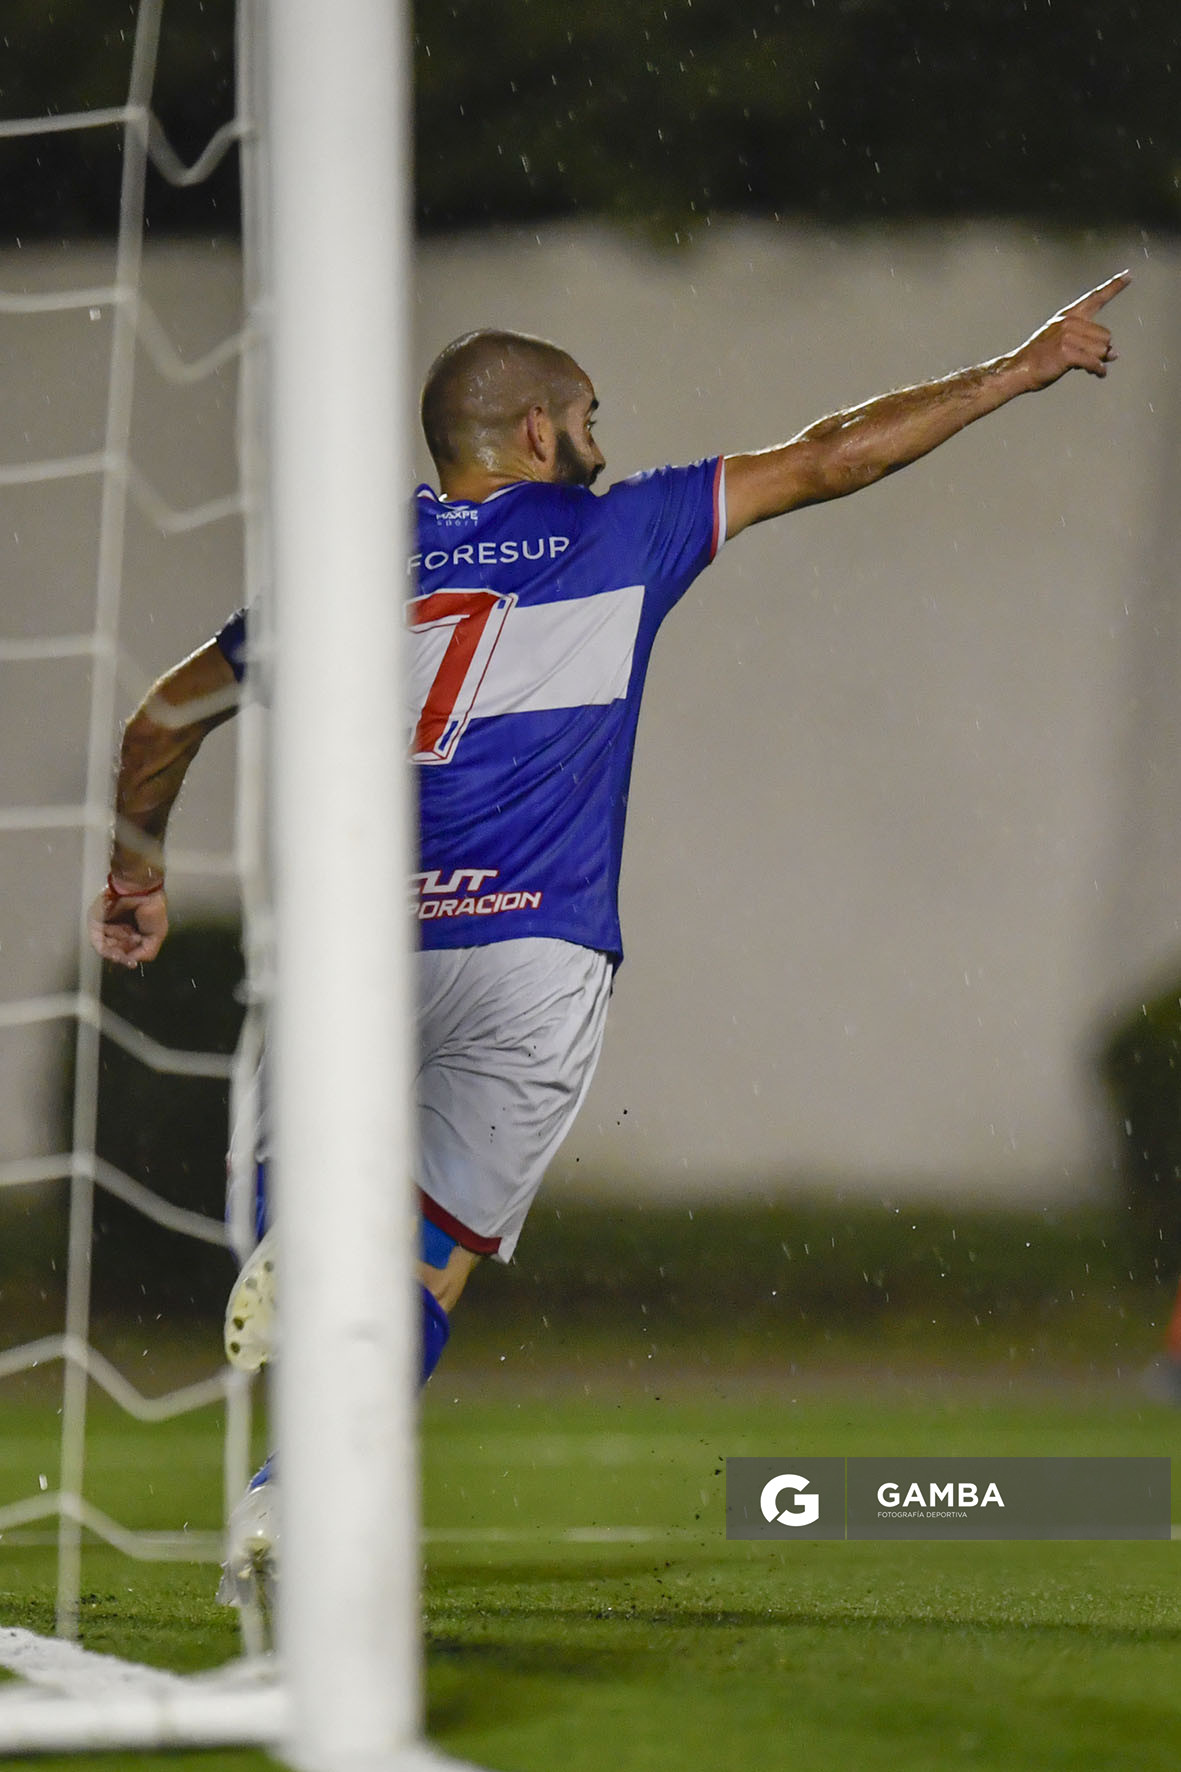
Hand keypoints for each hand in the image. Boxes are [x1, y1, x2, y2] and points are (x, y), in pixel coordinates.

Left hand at [87, 880, 168, 966]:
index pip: (126, 951)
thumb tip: (134, 962)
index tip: (133, 963)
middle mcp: (117, 930)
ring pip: (106, 949)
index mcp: (131, 931)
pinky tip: (115, 954)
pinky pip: (97, 941)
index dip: (129, 958)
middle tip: (129, 961)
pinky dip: (105, 950)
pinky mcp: (95, 923)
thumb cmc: (152, 909)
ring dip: (115, 955)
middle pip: (115, 951)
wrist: (142, 890)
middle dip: (122, 957)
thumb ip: (147, 952)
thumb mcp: (156, 935)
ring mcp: (105, 927)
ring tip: (124, 957)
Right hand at [1012, 272, 1129, 390]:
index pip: (1095, 298)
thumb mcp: (1063, 343)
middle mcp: (1070, 322)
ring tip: (1088, 367)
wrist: (1019, 369)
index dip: (1114, 286)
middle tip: (1091, 359)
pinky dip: (1098, 370)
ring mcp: (1068, 336)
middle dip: (1101, 350)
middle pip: (1105, 335)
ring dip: (1098, 361)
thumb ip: (1088, 343)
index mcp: (1068, 316)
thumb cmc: (1040, 358)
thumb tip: (1114, 353)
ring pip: (1102, 349)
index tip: (1128, 275)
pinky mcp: (1068, 352)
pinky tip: (1098, 374)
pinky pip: (1094, 362)